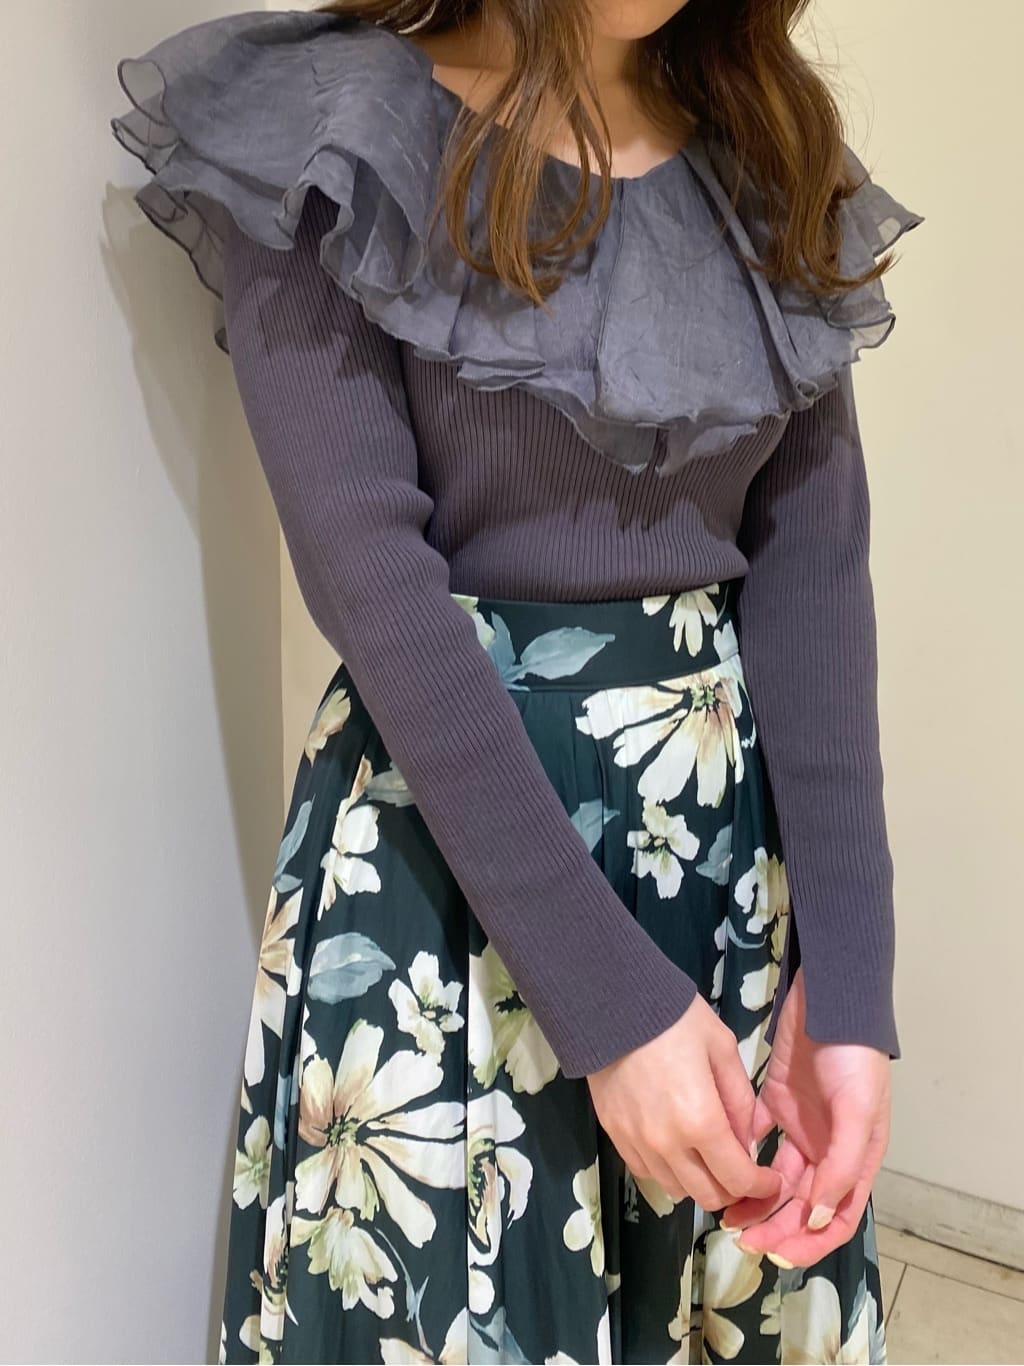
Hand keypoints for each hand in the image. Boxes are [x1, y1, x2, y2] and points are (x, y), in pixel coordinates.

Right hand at [586, 993, 783, 1211]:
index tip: (770, 1180)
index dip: (760, 1186)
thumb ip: (741, 1100)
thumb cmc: (674, 1019)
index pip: (737, 1178)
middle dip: (732, 1189)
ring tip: (706, 1157)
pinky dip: (667, 1170)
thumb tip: (746, 1141)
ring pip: (676, 1189)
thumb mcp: (722, 1048)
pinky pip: (646, 1172)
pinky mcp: (613, 1135)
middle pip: (707, 1196)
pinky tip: (675, 1146)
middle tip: (741, 1170)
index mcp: (701, 1120)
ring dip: (698, 1182)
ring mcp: (636, 1142)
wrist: (611, 1004)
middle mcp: (667, 1143)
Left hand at [719, 967, 891, 1267]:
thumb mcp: (858, 1111)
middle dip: (773, 1224)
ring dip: (753, 1194)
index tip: (775, 1253)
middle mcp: (829, 1149)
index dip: (809, 1242)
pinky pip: (756, 1134)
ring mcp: (801, 1126)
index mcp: (857, 1158)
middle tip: (738, 1234)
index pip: (837, 1218)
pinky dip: (741, 1147)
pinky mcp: (776, 1101)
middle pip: (801, 1203)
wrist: (829, 1000)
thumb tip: (818, 1216)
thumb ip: (841, 1165)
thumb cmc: (853, 1057)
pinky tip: (721, 1155)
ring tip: (725, 1207)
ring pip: (775, 1175)